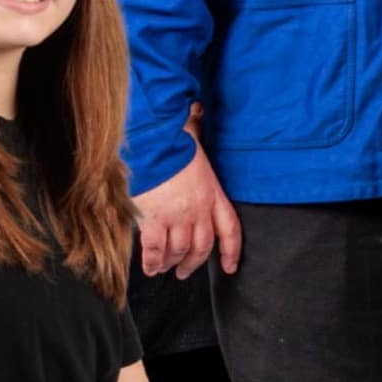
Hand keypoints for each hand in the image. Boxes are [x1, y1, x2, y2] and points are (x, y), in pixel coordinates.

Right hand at [132, 137, 240, 278]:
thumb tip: (198, 110)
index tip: (230, 267)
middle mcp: (199, 210)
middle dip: (194, 263)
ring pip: (179, 251)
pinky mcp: (155, 221)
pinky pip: (155, 249)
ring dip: (172, 263)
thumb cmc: (173, 141)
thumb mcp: (194, 140)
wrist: (154, 146)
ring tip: (165, 268)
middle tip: (185, 272)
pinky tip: (150, 267)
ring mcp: (178, 217)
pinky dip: (152, 261)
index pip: (230, 229)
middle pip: (203, 246)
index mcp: (214, 194)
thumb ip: (198, 131)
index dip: (231, 252)